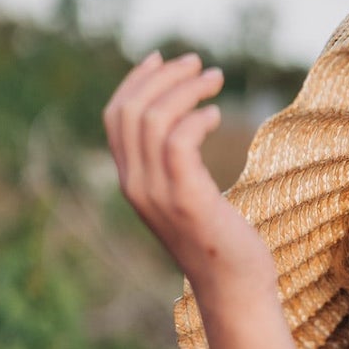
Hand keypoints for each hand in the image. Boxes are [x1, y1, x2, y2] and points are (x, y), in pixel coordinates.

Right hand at [103, 51, 274, 294]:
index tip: (163, 59)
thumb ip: (177, 168)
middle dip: (164, 77)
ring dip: (186, 89)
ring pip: (153, 119)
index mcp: (131, 182)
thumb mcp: (189, 198)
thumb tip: (188, 126)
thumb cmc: (222, 245)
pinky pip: (179, 140)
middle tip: (200, 64)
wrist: (233, 290)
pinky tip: (217, 114)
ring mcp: (157, 193)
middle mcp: (136, 185)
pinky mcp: (186, 198)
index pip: (115, 118)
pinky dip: (196, 117)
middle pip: (131, 110)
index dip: (135, 81)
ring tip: (216, 79)